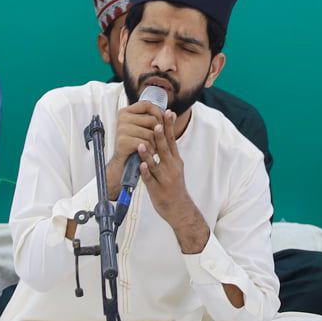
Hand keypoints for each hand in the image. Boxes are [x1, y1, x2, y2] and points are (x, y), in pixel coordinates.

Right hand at [111, 98, 168, 194]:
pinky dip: (150, 150)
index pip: (147, 105)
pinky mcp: (123, 141)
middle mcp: (122, 118)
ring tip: (152, 148)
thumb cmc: (135, 145)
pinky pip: (146, 143)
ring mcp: (121, 129)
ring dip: (155, 143)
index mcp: (126, 112)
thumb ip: (158, 120)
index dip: (158, 112)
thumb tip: (172, 113)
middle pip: (151, 120)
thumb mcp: (145, 130)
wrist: (123, 164)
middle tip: (157, 141)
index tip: (163, 122)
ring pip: (150, 133)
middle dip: (158, 132)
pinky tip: (148, 153)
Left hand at [141, 112, 207, 252]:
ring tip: (143, 144)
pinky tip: (141, 165)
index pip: (172, 140)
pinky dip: (146, 172)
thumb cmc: (174, 186)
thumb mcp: (175, 167)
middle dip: (160, 136)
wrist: (179, 208)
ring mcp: (164, 179)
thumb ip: (169, 152)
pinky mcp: (157, 189)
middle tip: (156, 123)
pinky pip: (150, 179)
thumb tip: (164, 133)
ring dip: (149, 154)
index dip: (170, 127)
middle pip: (165, 149)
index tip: (168, 113)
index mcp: (176, 161)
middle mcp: (172, 167)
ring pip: (156, 164)